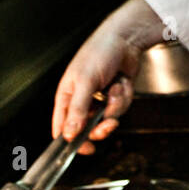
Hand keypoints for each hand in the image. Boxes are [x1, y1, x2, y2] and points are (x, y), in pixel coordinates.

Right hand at [52, 0, 164, 151]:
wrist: (125, 40)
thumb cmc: (99, 52)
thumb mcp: (85, 81)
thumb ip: (77, 109)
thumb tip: (69, 134)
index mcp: (67, 97)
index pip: (63, 127)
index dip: (72, 141)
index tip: (84, 149)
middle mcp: (81, 100)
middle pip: (88, 128)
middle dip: (101, 127)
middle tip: (109, 124)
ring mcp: (98, 100)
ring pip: (107, 119)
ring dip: (115, 105)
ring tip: (115, 87)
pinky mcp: (113, 97)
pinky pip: (120, 108)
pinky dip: (124, 96)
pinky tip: (121, 82)